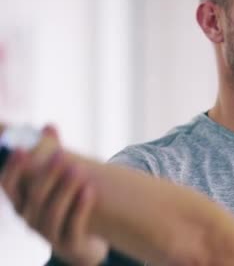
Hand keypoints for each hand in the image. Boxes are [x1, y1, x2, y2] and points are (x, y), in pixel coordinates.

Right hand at [0, 125, 108, 264]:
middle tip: (61, 154)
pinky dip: (80, 207)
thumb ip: (51, 156)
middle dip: (47, 174)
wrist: (84, 240)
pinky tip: (90, 190)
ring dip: (65, 189)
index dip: (13, 168)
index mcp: (22, 202)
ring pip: (52, 212)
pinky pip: (73, 225)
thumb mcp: (56, 182)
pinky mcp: (69, 243)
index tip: (22, 148)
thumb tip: (49, 126)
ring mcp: (49, 233)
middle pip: (34, 196)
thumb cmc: (66, 204)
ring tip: (79, 170)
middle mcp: (30, 218)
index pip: (9, 186)